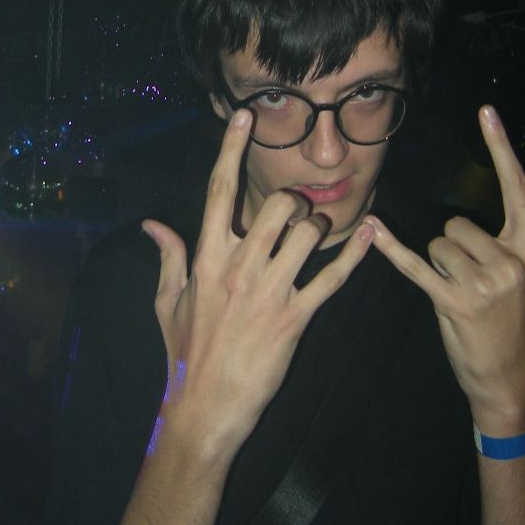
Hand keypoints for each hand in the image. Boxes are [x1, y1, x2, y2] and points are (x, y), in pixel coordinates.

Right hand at [142, 109, 375, 459]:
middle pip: (278, 204)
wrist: (203, 407)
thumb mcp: (168, 302)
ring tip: (315, 240)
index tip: (244, 116)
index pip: (218, 190)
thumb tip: (152, 224)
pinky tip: (371, 235)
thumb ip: (169, 257)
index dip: (231, 148)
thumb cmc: (184, 353)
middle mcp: (239, 266)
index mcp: (206, 257)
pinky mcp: (296, 319)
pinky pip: (332, 277)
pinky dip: (356, 255)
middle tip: (293, 219)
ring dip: (318, 228)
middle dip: (292, 202)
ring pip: (308, 233)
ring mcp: (269, 292)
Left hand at [366, 105, 524, 433]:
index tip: (487, 112)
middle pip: (457, 224)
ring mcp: (485, 284)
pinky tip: (373, 229)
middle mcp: (512, 262)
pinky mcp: (454, 302)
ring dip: (438, 264)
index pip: (516, 189)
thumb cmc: (514, 316)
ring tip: (457, 291)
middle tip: (467, 278)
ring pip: (438, 244)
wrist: (507, 374)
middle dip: (453, 247)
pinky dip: (393, 250)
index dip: (501, 148)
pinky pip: (416, 265)